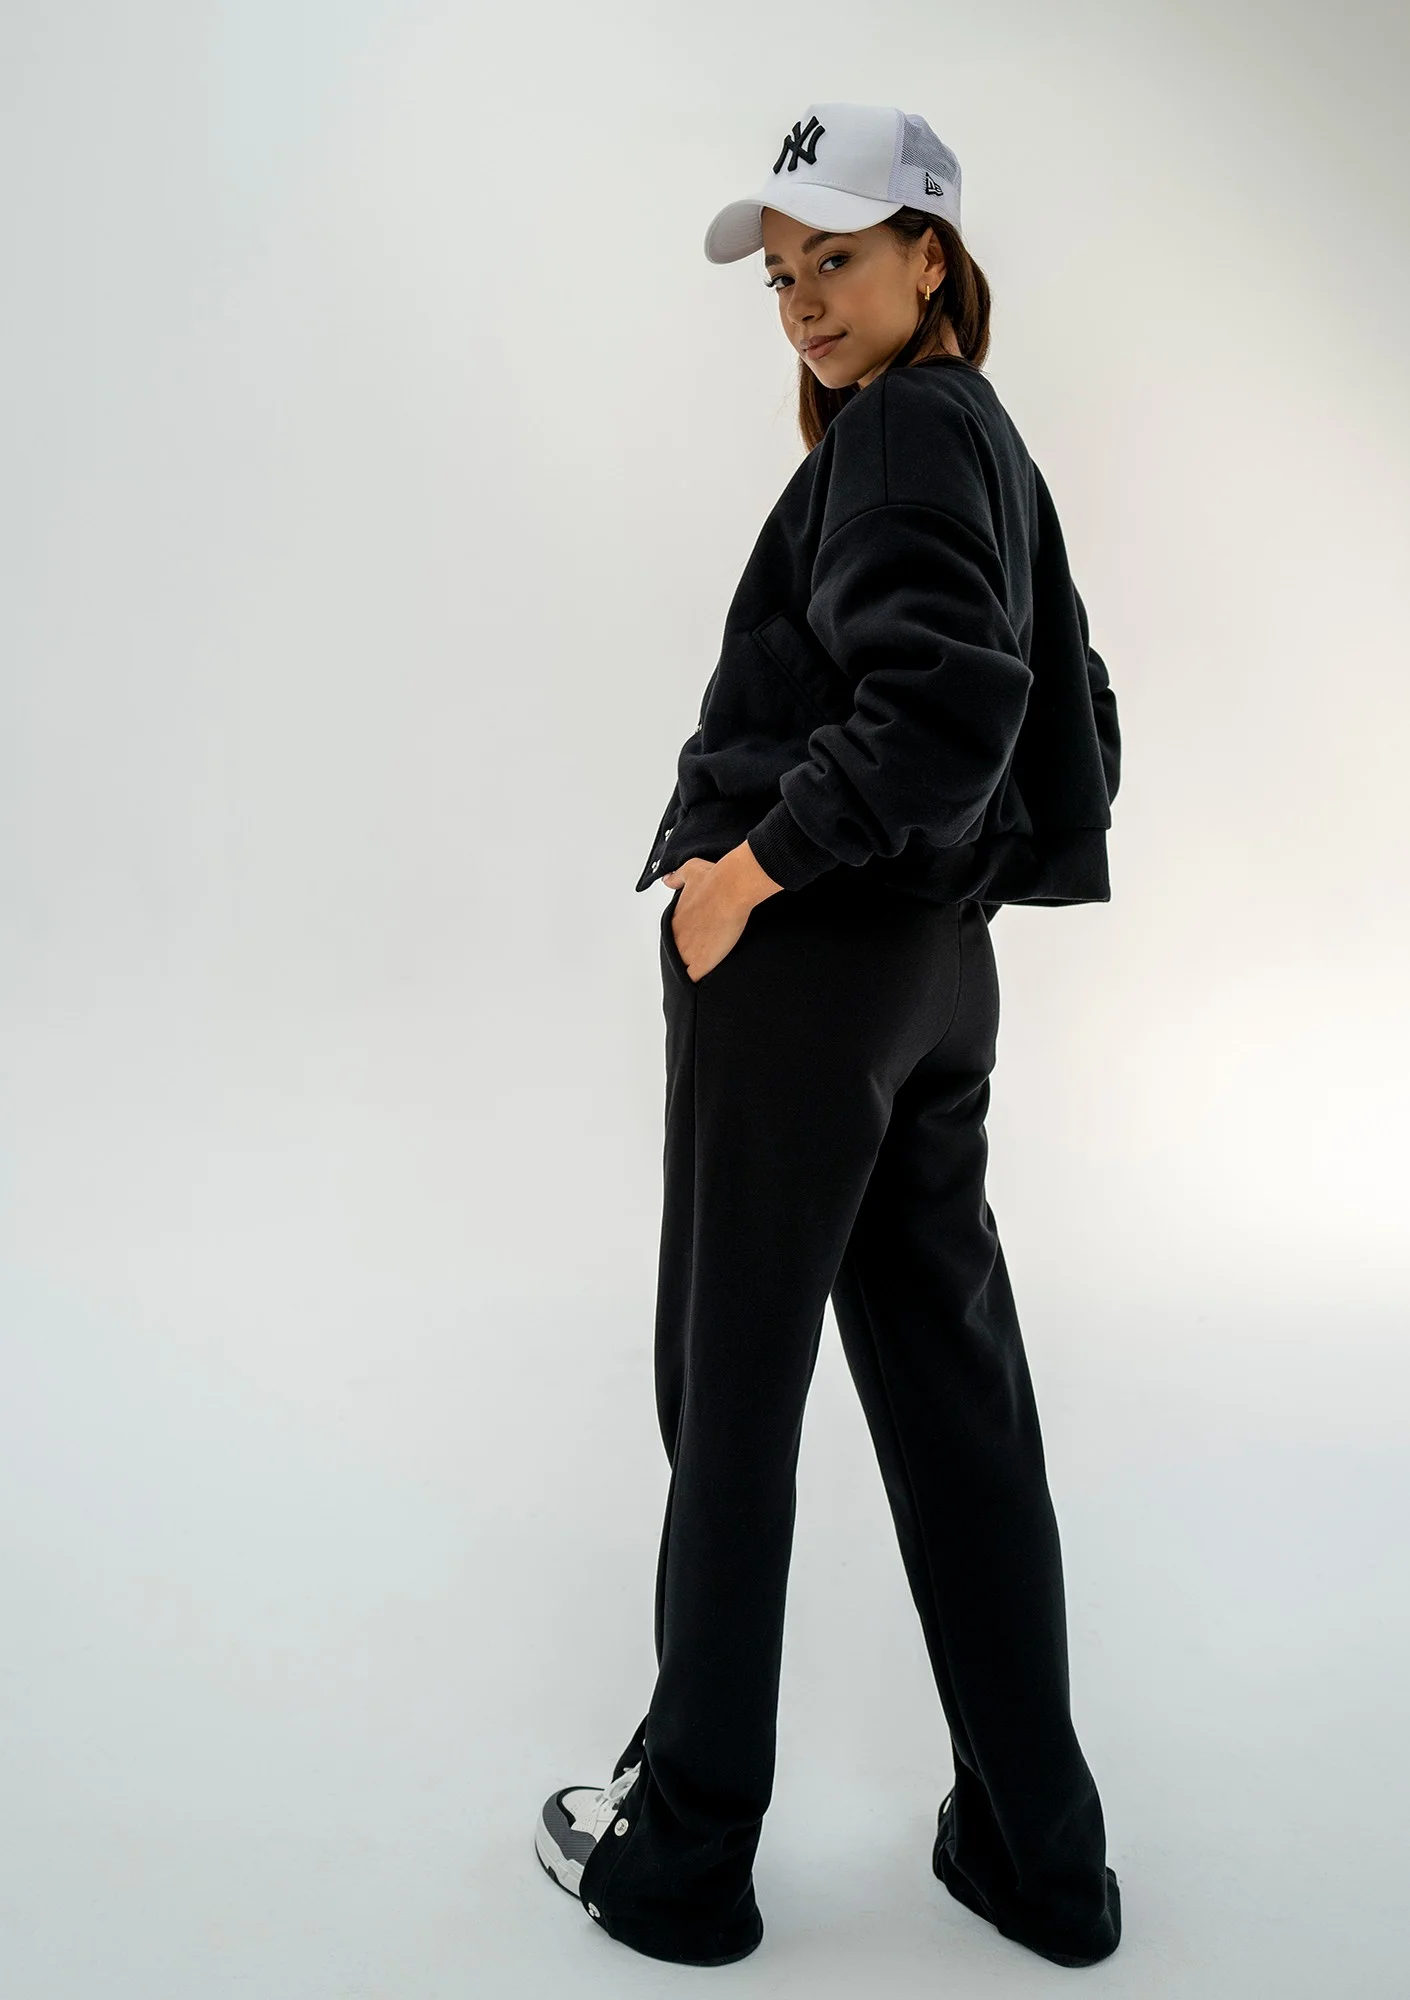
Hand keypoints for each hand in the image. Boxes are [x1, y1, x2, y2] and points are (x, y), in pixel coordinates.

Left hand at [663, 842, 781, 981]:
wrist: (731, 887)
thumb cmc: (714, 878)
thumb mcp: (690, 871)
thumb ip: (677, 878)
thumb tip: (668, 879)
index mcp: (674, 920)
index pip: (674, 939)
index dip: (686, 943)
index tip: (697, 944)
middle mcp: (677, 937)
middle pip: (677, 956)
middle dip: (688, 959)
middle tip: (702, 959)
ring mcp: (687, 952)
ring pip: (683, 970)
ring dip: (693, 971)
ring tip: (706, 972)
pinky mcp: (701, 962)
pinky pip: (693, 980)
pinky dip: (698, 982)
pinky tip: (706, 982)